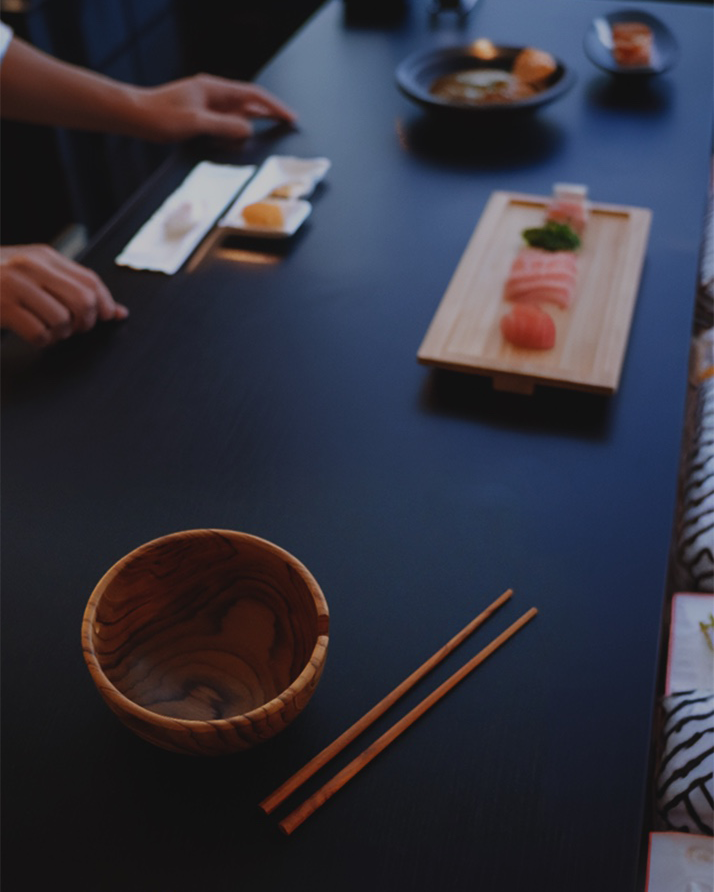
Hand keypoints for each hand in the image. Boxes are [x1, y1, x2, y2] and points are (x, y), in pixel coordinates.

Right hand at [0, 244, 127, 346]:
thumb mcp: (32, 274)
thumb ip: (71, 287)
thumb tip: (115, 312)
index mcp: (44, 256)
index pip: (91, 280)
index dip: (105, 304)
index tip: (108, 317)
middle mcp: (31, 266)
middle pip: (83, 301)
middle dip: (85, 322)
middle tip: (73, 328)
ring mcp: (15, 285)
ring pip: (63, 320)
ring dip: (60, 334)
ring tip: (46, 330)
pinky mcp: (2, 306)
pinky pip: (40, 334)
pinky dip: (41, 342)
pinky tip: (31, 334)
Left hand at [132, 74, 297, 142]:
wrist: (134, 115)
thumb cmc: (160, 116)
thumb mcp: (196, 123)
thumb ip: (225, 126)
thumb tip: (248, 129)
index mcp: (214, 89)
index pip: (253, 95)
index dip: (274, 106)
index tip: (290, 117)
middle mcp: (212, 94)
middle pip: (249, 101)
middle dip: (270, 111)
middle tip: (289, 122)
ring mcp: (206, 104)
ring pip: (238, 112)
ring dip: (256, 120)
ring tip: (273, 129)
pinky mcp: (199, 116)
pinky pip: (226, 121)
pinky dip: (238, 129)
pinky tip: (242, 137)